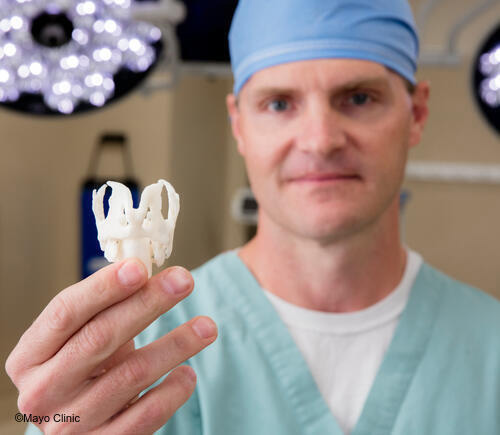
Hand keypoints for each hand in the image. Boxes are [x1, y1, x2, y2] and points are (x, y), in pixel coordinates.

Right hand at [5, 259, 216, 433]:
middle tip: (184, 280)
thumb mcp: (79, 338)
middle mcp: (43, 392)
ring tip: (207, 326)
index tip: (140, 267)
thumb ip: (102, 308)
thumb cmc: (81, 369)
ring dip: (176, 345)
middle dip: (148, 304)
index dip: (103, 288)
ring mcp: (72, 424)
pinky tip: (188, 373)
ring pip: (132, 375)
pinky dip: (173, 391)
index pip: (64, 313)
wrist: (75, 425)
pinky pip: (146, 415)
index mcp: (30, 357)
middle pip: (100, 338)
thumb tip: (144, 270)